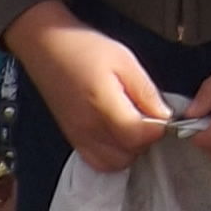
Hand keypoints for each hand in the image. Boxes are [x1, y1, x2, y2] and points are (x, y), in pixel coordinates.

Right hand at [5, 9, 170, 174]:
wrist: (46, 46)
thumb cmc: (84, 48)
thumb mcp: (124, 60)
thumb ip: (145, 91)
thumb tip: (164, 116)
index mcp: (102, 105)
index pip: (139, 136)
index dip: (158, 127)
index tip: (162, 112)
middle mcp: (88, 128)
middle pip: (128, 154)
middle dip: (144, 139)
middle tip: (147, 115)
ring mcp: (78, 136)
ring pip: (114, 163)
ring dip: (130, 149)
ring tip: (132, 123)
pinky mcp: (72, 138)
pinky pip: (98, 162)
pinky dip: (113, 155)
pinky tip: (117, 133)